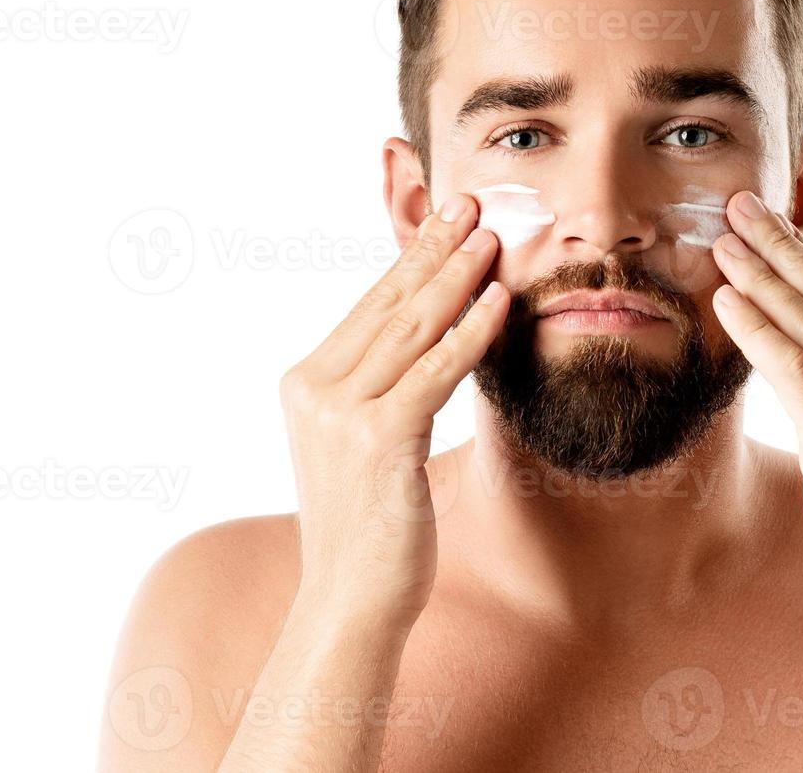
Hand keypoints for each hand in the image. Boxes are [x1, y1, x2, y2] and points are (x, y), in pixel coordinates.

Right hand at [277, 194, 507, 628]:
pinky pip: (434, 373)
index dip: (412, 257)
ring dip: (457, 277)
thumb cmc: (369, 526)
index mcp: (305, 383)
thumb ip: (382, 388)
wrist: (350, 601)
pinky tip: (497, 303)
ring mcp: (340, 413)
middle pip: (388, 304)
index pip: (369, 306)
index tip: (446, 218)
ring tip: (492, 238)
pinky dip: (470, 334)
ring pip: (411, 330)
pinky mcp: (377, 439)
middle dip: (435, 248)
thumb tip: (427, 337)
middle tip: (471, 201)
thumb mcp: (363, 444)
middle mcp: (314, 389)